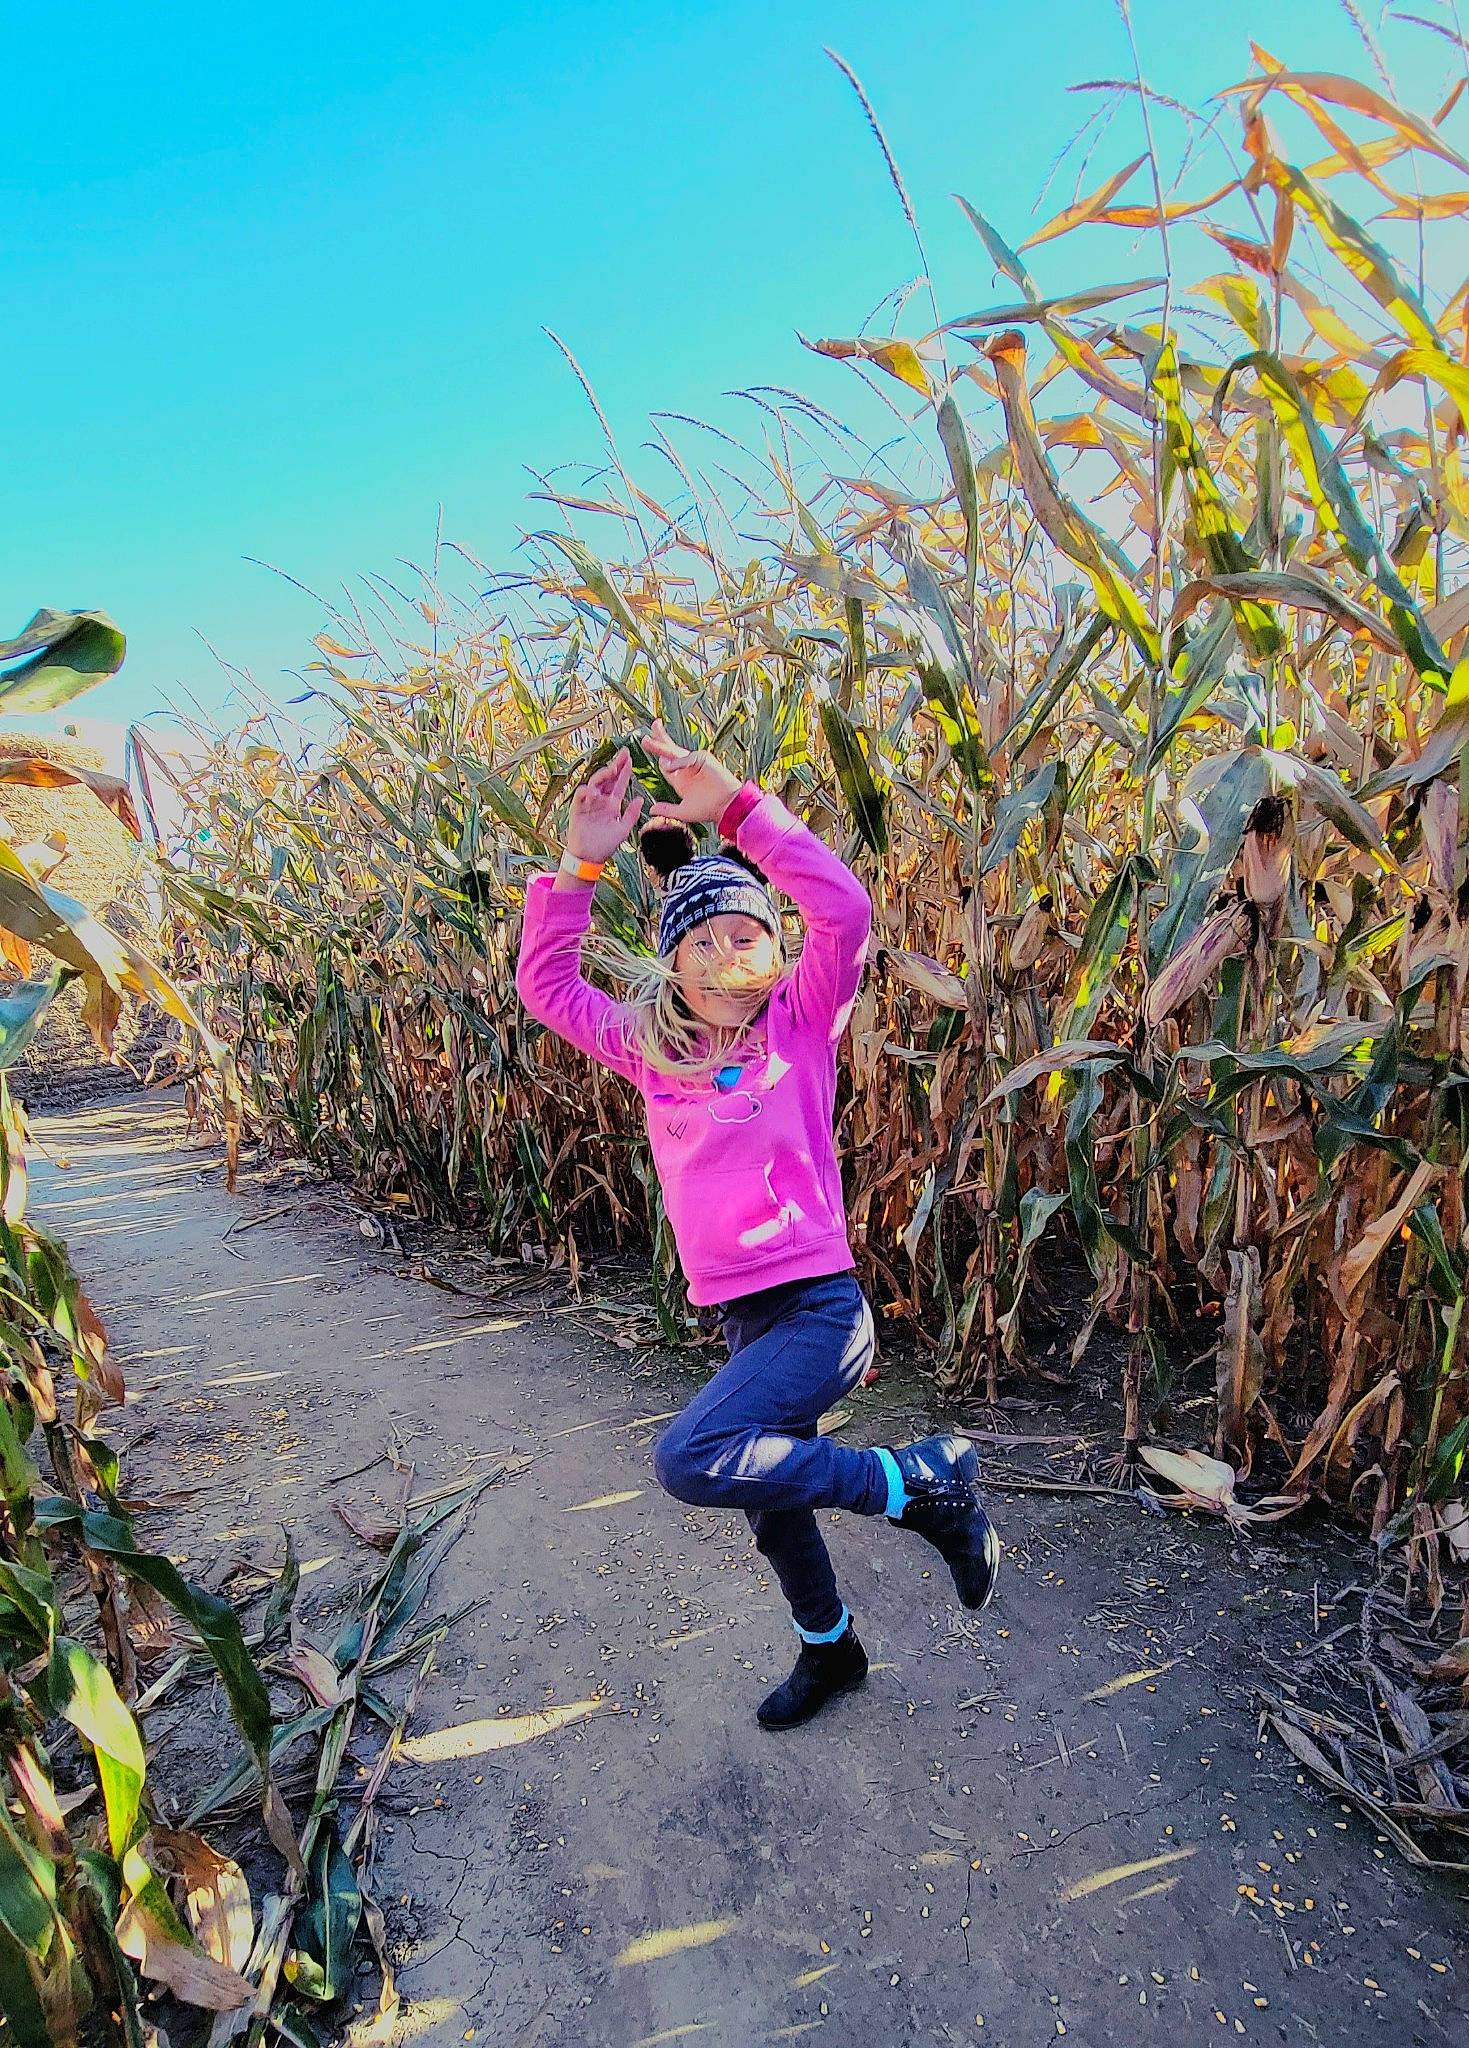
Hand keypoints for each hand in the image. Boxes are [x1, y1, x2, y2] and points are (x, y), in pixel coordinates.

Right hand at [565, 748, 643, 862]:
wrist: (590, 857)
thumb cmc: (606, 845)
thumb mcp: (623, 829)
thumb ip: (631, 814)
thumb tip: (640, 799)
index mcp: (612, 804)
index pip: (619, 784)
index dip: (624, 771)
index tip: (629, 758)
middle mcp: (601, 800)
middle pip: (608, 778)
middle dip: (615, 765)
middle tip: (623, 754)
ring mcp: (589, 803)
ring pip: (595, 782)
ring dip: (603, 774)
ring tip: (612, 769)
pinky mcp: (578, 808)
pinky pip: (581, 794)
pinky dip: (587, 791)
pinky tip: (594, 791)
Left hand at [644, 718, 741, 826]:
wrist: (726, 807)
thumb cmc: (708, 809)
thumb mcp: (683, 811)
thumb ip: (667, 810)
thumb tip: (651, 810)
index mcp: (680, 779)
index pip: (665, 763)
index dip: (657, 755)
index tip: (646, 745)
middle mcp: (687, 768)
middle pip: (669, 751)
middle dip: (658, 740)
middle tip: (646, 733)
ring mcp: (695, 762)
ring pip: (674, 752)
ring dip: (660, 745)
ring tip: (646, 741)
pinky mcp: (704, 759)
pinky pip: (687, 758)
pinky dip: (678, 763)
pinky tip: (670, 767)